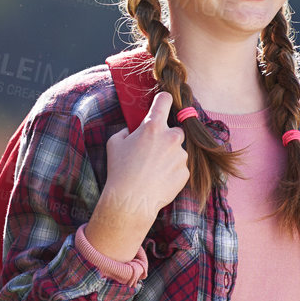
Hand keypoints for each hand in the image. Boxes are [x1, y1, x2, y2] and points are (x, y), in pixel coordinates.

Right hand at [88, 89, 191, 260]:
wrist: (131, 200)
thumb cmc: (120, 171)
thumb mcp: (114, 144)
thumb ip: (126, 131)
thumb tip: (133, 130)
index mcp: (153, 126)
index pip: (165, 100)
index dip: (163, 100)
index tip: (162, 103)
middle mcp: (171, 137)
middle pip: (175, 129)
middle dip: (166, 137)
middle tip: (152, 150)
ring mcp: (181, 155)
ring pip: (177, 150)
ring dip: (169, 156)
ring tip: (152, 170)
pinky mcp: (185, 172)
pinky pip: (180, 167)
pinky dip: (172, 171)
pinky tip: (158, 179)